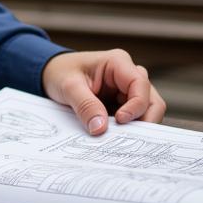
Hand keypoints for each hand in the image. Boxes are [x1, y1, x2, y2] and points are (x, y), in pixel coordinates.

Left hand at [41, 49, 165, 134]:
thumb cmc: (60, 73)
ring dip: (136, 126)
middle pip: (151, 100)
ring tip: (119, 139)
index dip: (136, 106)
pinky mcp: (123, 103)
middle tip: (128, 138)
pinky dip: (128, 129)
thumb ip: (85, 106)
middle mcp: (128, 74)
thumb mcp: (69, 87)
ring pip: (146, 111)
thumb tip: (100, 129)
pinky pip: (134, 118)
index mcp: (118, 63)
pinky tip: (116, 138)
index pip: (140, 85)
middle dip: (143, 120)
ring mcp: (128, 90)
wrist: (52, 74)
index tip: (120, 121)